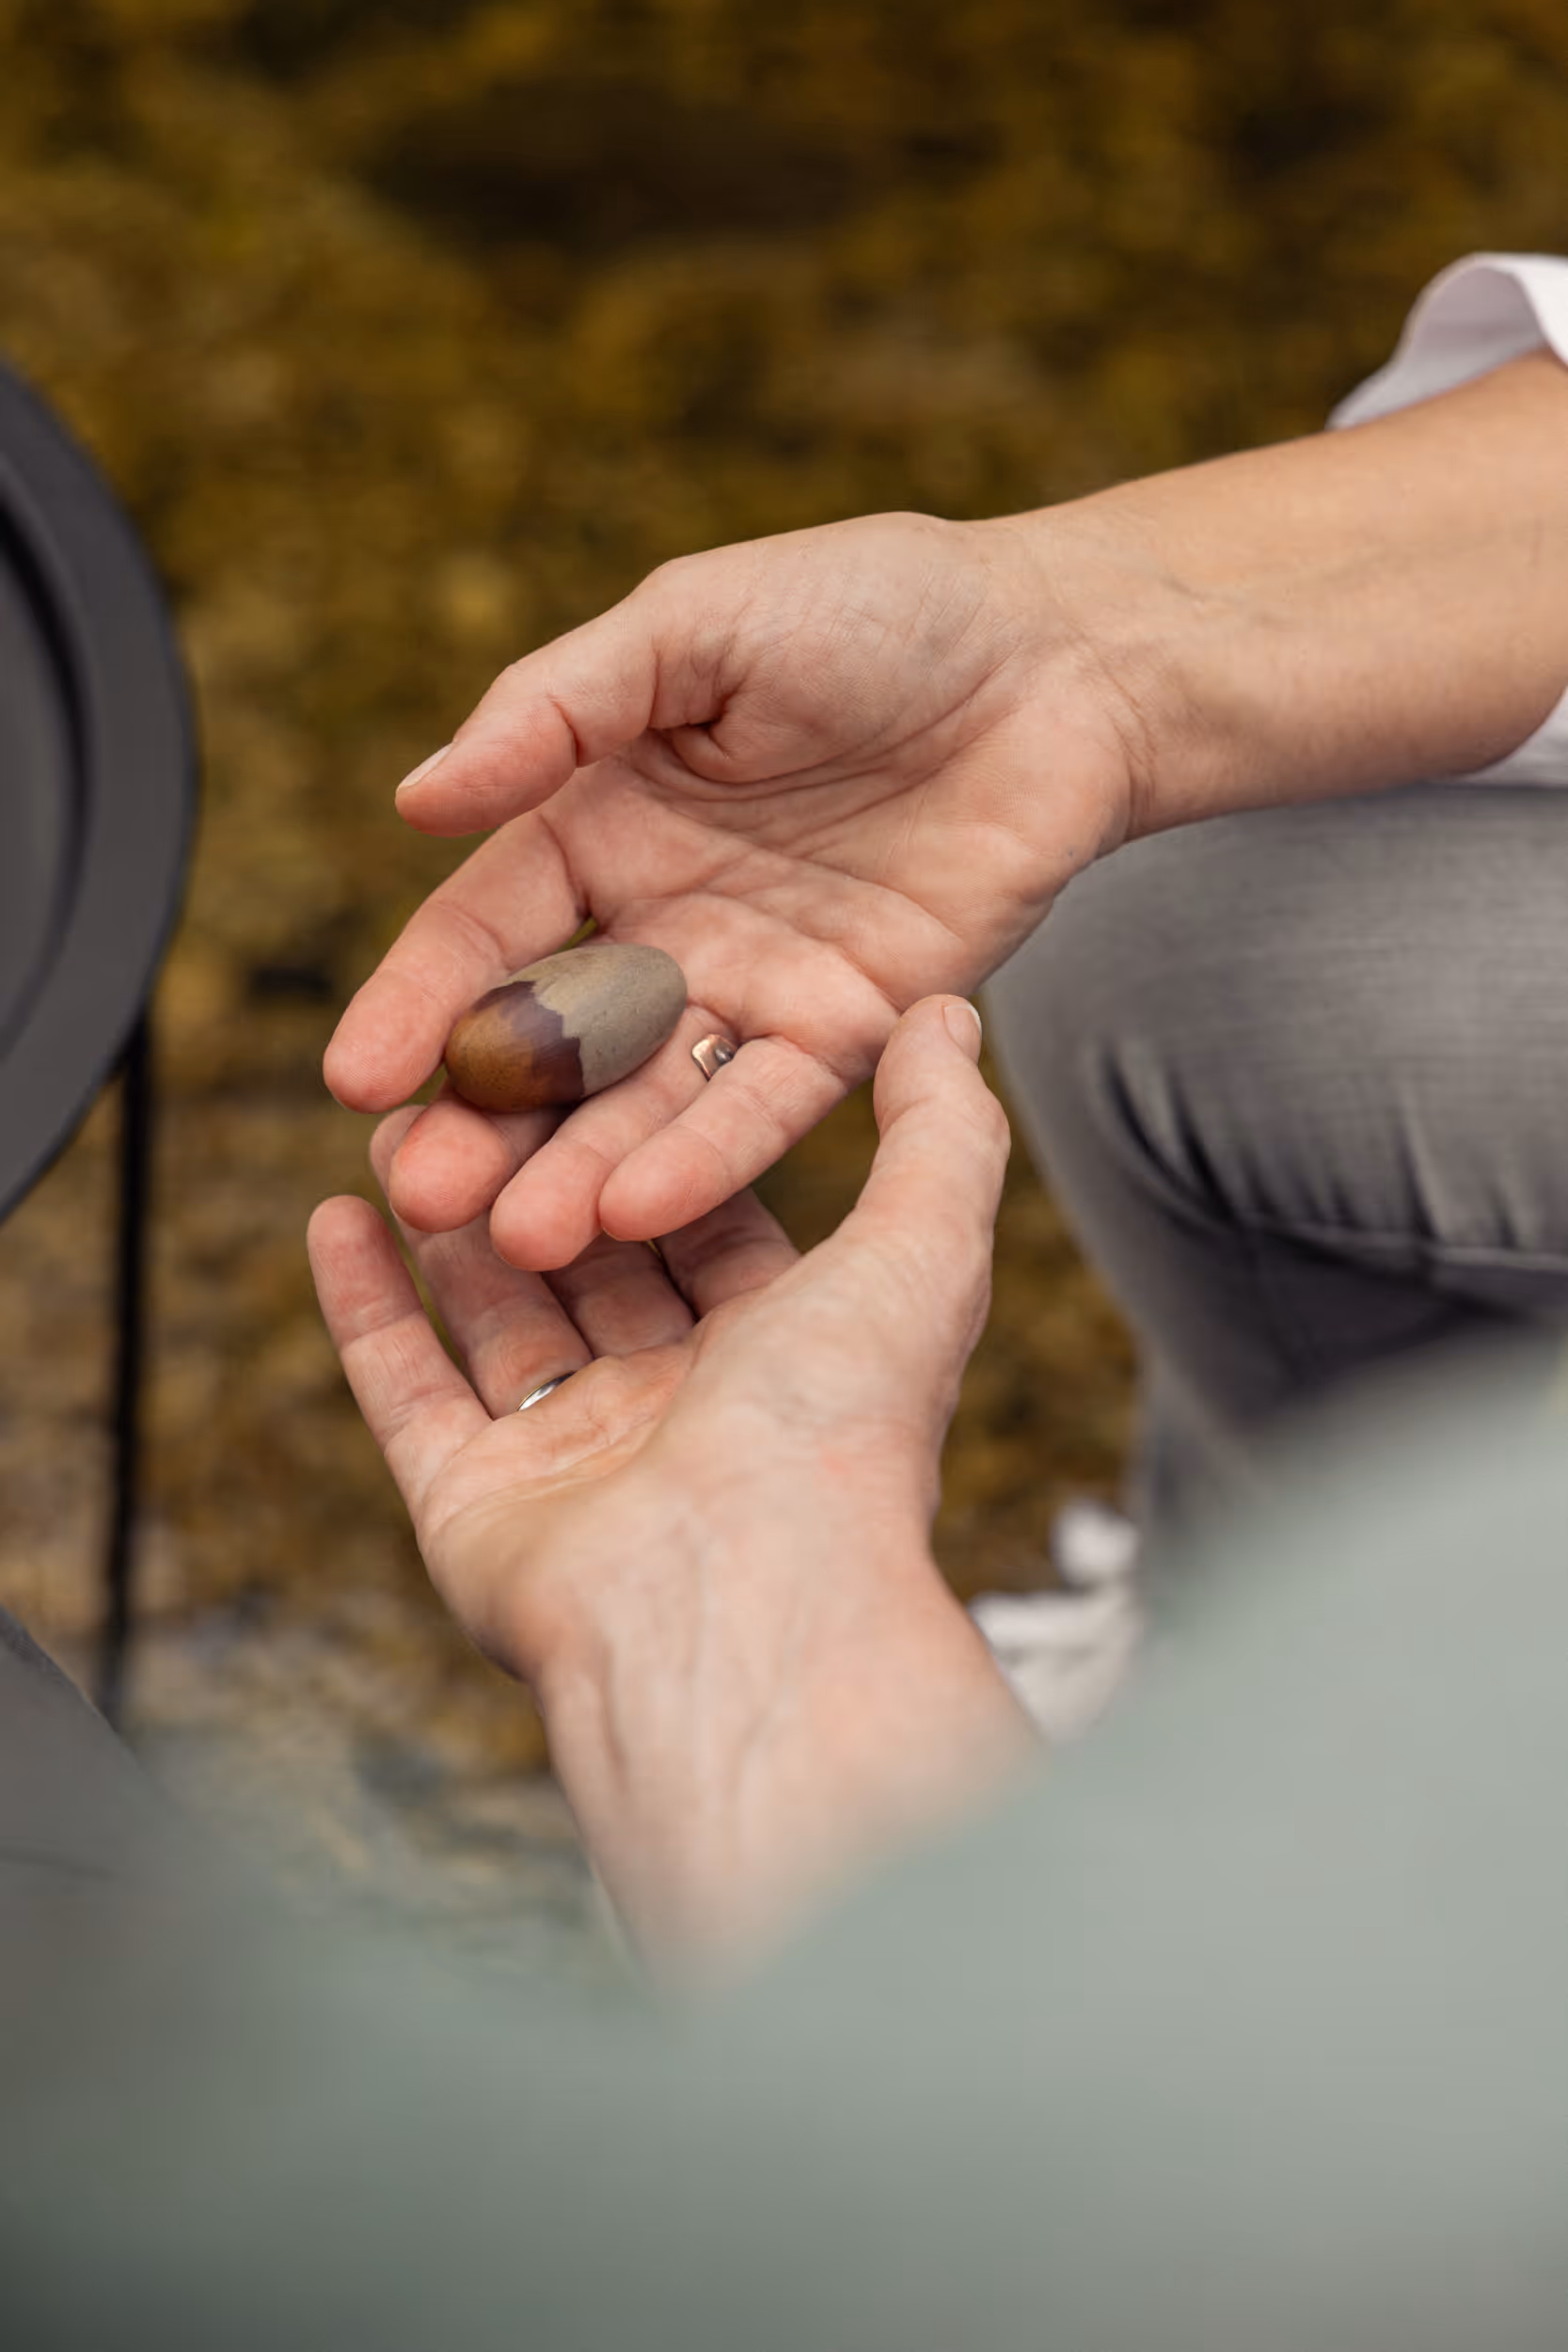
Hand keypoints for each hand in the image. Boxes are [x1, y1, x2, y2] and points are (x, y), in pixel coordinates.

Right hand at [309, 998, 1031, 1966]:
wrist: (733, 1602)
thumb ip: (941, 1133)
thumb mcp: (922, 1249)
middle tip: (478, 1069)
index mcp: (783, 1361)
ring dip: (448, 1220)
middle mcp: (680, 1413)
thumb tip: (952, 1016)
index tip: (608, 1043)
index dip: (656, 1135)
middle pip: (594, 1264)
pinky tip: (334, 1217)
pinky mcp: (476, 1508)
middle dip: (538, 1168)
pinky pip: (407, 1390)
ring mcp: (573, 1464)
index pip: (708, 1225)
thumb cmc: (837, 1430)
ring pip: (497, 1316)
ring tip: (399, 1120)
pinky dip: (368, 1306)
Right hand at [324, 510, 1138, 1269]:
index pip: (488, 931)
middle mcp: (664, 920)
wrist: (1061, 658)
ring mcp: (755, 984)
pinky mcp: (853, 1029)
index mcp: (601, 821)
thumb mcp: (695, 624)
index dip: (422, 1003)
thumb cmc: (875, 606)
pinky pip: (772, 1103)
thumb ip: (558, 709)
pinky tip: (647, 1209)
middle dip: (489, 1122)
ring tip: (527, 1237)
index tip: (355, 1079)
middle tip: (425, 1196)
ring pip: (653, 1096)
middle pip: (557, 1041)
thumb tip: (418, 798)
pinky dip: (714, 1153)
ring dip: (589, 1167)